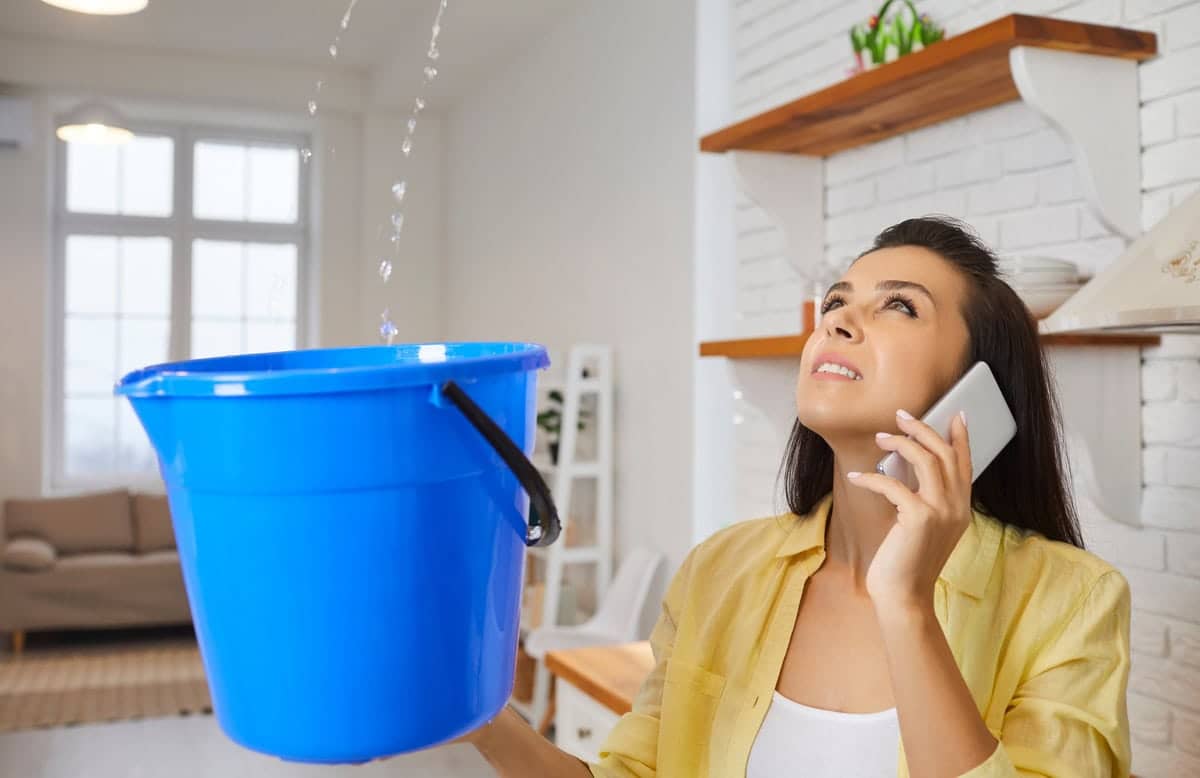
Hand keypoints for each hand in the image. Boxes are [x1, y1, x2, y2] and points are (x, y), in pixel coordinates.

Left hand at [848, 408, 972, 608]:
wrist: (904, 596)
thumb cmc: (908, 560)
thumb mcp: (924, 526)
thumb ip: (926, 499)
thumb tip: (908, 464)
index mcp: (961, 508)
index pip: (965, 464)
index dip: (961, 437)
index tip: (955, 414)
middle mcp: (957, 507)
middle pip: (945, 454)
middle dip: (924, 429)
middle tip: (902, 415)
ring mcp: (940, 512)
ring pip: (926, 460)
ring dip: (901, 443)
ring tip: (881, 437)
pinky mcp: (918, 518)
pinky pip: (894, 484)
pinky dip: (872, 477)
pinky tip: (857, 477)